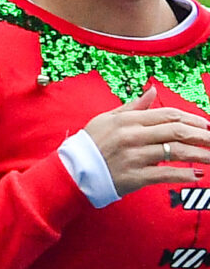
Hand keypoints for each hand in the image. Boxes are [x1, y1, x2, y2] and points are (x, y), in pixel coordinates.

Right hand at [83, 100, 209, 195]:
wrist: (71, 171)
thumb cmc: (90, 144)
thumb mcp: (107, 119)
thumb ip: (133, 106)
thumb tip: (153, 91)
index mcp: (128, 120)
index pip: (168, 115)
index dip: (192, 119)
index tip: (206, 125)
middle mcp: (133, 136)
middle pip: (177, 132)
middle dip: (202, 136)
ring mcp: (134, 157)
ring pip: (176, 153)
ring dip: (200, 155)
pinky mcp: (134, 177)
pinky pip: (165, 174)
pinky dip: (184, 175)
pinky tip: (197, 175)